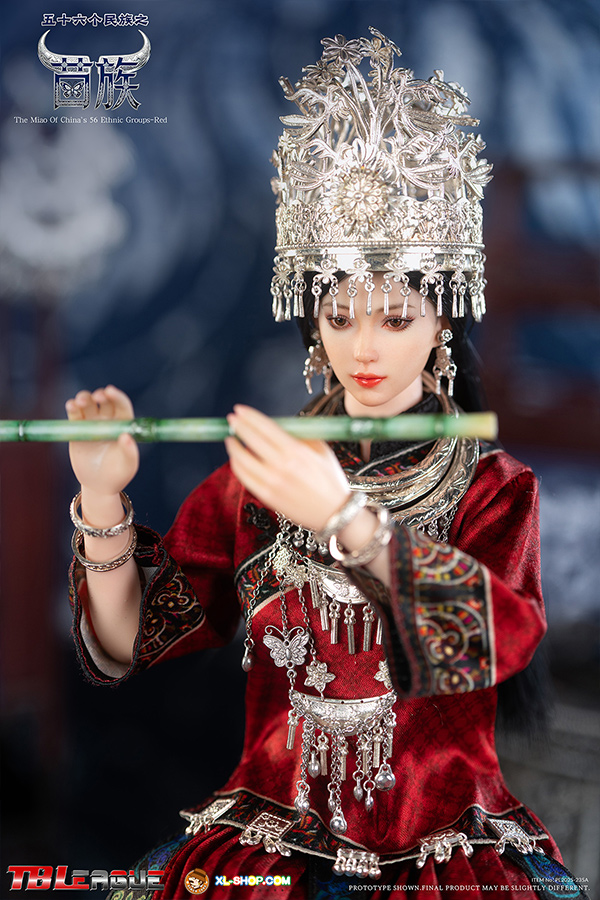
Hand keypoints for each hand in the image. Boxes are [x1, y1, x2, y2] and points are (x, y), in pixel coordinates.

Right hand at [65, 385, 138, 496]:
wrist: (99, 485)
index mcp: (123, 423)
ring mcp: (92, 423)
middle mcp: (108, 420)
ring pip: (87, 403)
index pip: (121, 404)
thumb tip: (127, 436)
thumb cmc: (119, 474)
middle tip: (97, 397)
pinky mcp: (77, 430)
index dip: (116, 396)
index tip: (110, 391)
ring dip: (83, 398)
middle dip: (99, 395)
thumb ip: (129, 451)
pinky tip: (71, 406)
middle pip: (103, 400)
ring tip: (79, 402)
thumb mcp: (128, 465)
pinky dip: (71, 407)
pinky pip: (74, 415)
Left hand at [225, 405, 349, 532]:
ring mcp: (272, 483)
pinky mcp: (267, 497)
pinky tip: (236, 458)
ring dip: (233, 447)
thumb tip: (278, 423)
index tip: (240, 410)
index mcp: (297, 451)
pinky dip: (237, 465)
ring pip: (242, 460)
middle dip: (238, 426)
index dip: (250, 416)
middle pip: (251, 440)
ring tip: (231, 439)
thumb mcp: (322, 450)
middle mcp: (282, 466)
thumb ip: (300, 435)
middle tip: (232, 419)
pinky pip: (244, 477)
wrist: (335, 512)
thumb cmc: (330, 480)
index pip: (266, 427)